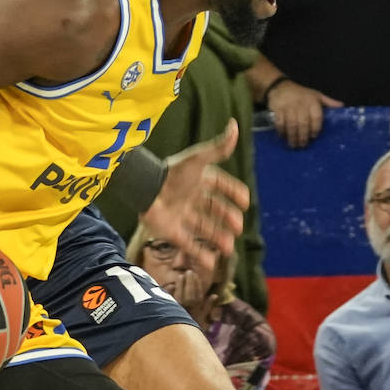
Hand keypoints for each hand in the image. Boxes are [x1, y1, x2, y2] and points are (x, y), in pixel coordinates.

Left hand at [139, 121, 248, 268]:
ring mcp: (182, 216)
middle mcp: (192, 199)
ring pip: (204, 229)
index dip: (234, 194)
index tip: (244, 202)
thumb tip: (236, 125)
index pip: (222, 187)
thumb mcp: (198, 159)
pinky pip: (188, 244)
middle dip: (228, 220)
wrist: (145, 189)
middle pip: (215, 211)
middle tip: (238, 228)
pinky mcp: (172, 231)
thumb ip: (219, 147)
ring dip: (218, 239)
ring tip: (229, 248)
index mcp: (200, 181)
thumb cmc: (172, 172)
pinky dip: (199, 255)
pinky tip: (212, 264)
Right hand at [267, 79, 342, 148]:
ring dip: (292, 136)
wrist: (281, 86)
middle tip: (303, 145)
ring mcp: (288, 107)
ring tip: (293, 145)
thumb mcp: (316, 95)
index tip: (314, 137)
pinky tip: (282, 137)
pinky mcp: (278, 109)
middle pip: (303, 123)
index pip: (317, 117)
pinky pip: (280, 122)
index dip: (316, 128)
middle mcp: (301, 105)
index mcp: (312, 102)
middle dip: (303, 136)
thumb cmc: (301, 93)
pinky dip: (281, 131)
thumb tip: (342, 106)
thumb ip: (328, 102)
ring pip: (291, 125)